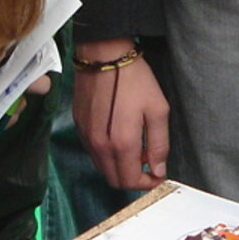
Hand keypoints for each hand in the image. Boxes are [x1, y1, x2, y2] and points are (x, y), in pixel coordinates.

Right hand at [72, 41, 168, 189]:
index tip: (156, 175)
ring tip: (136, 150)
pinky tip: (119, 138)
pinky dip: (107, 154)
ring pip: (102, 168)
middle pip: (113, 180)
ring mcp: (86, 137)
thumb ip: (159, 144)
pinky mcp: (79, 127)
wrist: (104, 56)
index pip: (130, 181)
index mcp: (121, 143)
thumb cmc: (134, 79)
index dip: (146, 183)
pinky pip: (93, 152)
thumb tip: (158, 170)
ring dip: (119, 167)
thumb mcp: (157, 110)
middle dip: (132, 179)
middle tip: (147, 164)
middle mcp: (99, 145)